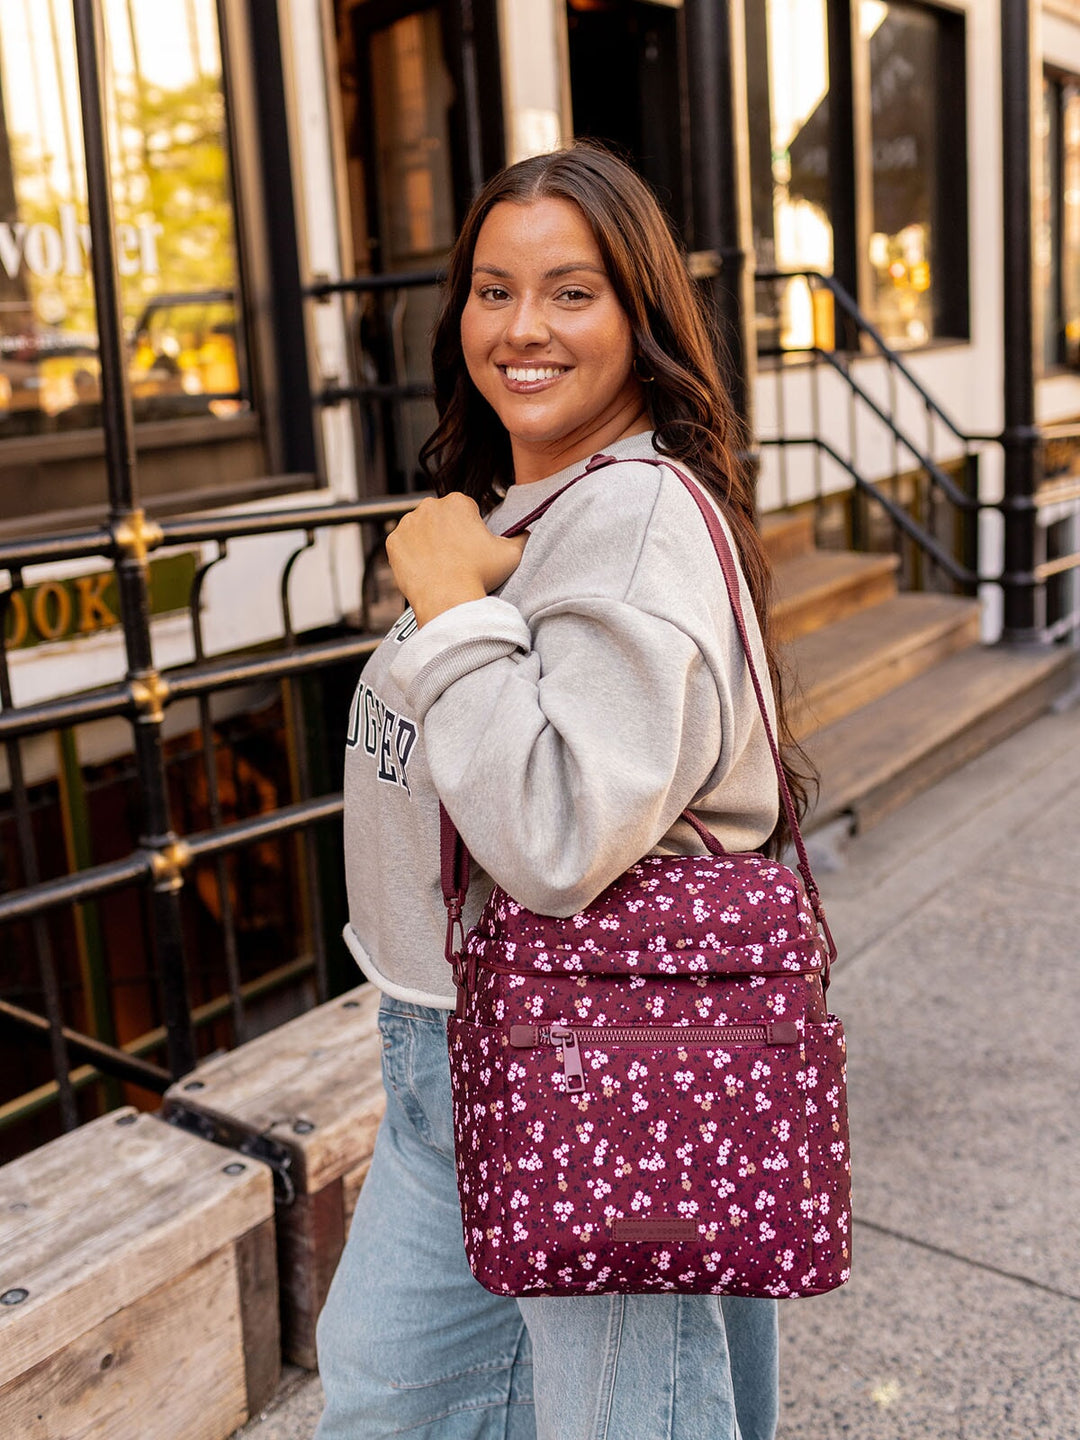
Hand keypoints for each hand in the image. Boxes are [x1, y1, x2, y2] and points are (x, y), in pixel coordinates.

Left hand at [385, 493, 528, 626]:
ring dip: (428, 542)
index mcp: (458, 502)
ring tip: (441, 565)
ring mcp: (408, 523)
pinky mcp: (393, 542)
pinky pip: (402, 545)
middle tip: (457, 558)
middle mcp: (430, 506)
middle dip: (447, 533)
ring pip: (420, 530)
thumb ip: (522, 536)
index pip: (465, 509)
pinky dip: (410, 555)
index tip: (471, 547)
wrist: (448, 600)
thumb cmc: (479, 576)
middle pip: (440, 517)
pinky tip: (425, 568)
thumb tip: (527, 531)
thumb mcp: (512, 553)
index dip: (470, 529)